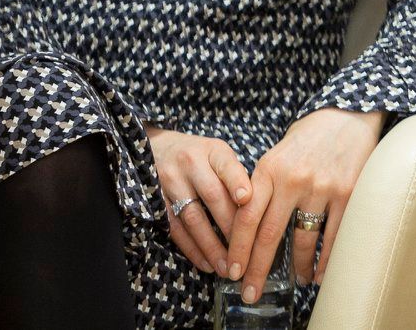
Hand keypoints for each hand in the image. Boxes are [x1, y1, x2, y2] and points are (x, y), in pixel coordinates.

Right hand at [147, 127, 252, 275]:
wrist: (159, 149)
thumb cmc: (202, 157)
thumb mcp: (220, 155)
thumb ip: (237, 176)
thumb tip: (260, 208)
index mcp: (213, 151)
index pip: (227, 166)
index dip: (237, 182)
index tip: (247, 198)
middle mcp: (191, 164)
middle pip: (212, 197)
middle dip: (230, 227)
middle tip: (246, 252)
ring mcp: (170, 183)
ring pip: (193, 217)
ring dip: (211, 245)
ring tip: (226, 266)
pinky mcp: (156, 202)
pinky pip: (175, 229)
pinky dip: (192, 248)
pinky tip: (206, 263)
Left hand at [226, 108, 384, 299]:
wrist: (349, 114)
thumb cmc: (309, 137)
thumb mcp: (277, 155)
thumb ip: (263, 187)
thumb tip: (248, 228)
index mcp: (270, 169)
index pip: (246, 218)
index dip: (238, 250)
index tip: (233, 272)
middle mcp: (293, 180)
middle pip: (270, 235)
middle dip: (258, 269)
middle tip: (251, 293)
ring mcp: (322, 187)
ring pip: (303, 239)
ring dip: (296, 266)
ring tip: (293, 281)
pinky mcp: (348, 192)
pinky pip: (334, 234)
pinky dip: (326, 258)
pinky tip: (320, 272)